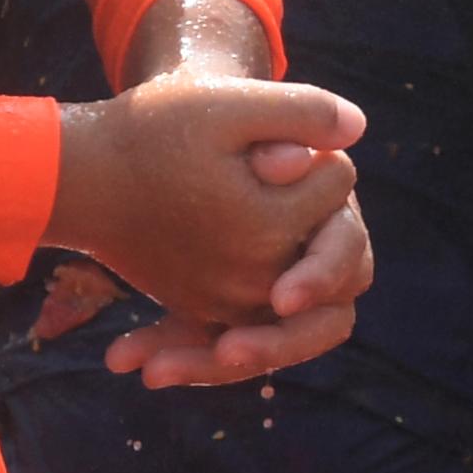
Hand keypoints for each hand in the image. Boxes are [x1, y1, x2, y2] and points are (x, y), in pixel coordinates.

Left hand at [49, 73, 372, 386]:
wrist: (146, 133)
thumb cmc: (198, 109)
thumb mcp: (239, 103)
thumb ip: (298, 112)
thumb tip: (352, 129)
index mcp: (330, 214)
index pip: (349, 259)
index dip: (322, 277)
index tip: (282, 296)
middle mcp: (305, 260)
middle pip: (315, 324)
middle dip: (274, 344)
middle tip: (228, 352)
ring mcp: (264, 288)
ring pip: (256, 342)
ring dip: (207, 361)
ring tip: (151, 369)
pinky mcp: (221, 305)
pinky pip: (207, 342)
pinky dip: (171, 350)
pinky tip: (120, 355)